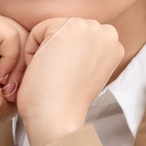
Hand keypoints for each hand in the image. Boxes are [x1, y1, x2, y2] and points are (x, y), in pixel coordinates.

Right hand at [0, 10, 30, 145]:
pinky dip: (10, 61)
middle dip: (25, 62)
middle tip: (9, 86)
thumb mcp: (24, 68)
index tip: (13, 83)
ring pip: (20, 33)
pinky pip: (11, 36)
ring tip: (4, 84)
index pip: (29, 33)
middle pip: (25, 31)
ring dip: (18, 65)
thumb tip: (66, 32)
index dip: (30, 60)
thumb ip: (33, 46)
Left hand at [13, 16, 123, 145]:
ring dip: (43, 51)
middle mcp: (108, 32)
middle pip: (64, 29)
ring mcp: (92, 28)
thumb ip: (84, 51)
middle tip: (58, 78)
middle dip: (54, 52)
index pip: (75, 37)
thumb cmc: (64, 101)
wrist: (57, 118)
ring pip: (51, 29)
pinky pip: (37, 31)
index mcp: (113, 45)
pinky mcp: (71, 27)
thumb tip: (69, 43)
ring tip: (52, 74)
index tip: (67, 80)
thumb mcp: (85, 71)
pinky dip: (31, 52)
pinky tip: (44, 70)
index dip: (63, 59)